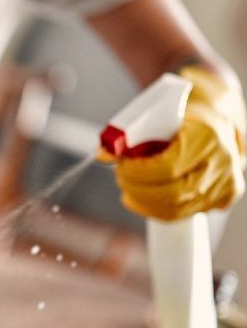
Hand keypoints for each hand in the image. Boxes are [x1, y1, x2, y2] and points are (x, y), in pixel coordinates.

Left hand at [107, 65, 245, 219]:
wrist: (217, 117)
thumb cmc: (184, 113)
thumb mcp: (156, 114)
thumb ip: (128, 134)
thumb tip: (101, 154)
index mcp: (207, 135)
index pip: (167, 168)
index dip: (137, 173)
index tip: (121, 167)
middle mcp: (222, 162)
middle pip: (172, 195)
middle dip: (137, 190)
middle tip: (121, 179)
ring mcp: (226, 183)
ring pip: (176, 210)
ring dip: (144, 202)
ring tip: (129, 188)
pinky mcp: (224, 197)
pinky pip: (184, 214)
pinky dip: (157, 210)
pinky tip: (143, 198)